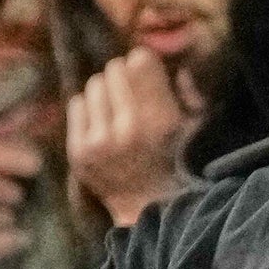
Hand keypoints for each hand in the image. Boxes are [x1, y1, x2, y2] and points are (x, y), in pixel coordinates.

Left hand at [67, 48, 198, 228]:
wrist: (146, 209)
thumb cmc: (173, 162)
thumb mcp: (192, 128)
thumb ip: (187, 92)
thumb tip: (166, 60)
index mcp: (162, 119)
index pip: (139, 59)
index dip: (143, 65)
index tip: (146, 76)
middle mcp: (129, 127)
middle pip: (114, 68)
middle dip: (123, 79)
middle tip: (129, 97)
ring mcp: (100, 140)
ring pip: (93, 84)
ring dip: (105, 94)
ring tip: (114, 113)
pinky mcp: (78, 150)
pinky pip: (76, 103)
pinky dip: (88, 111)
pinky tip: (100, 125)